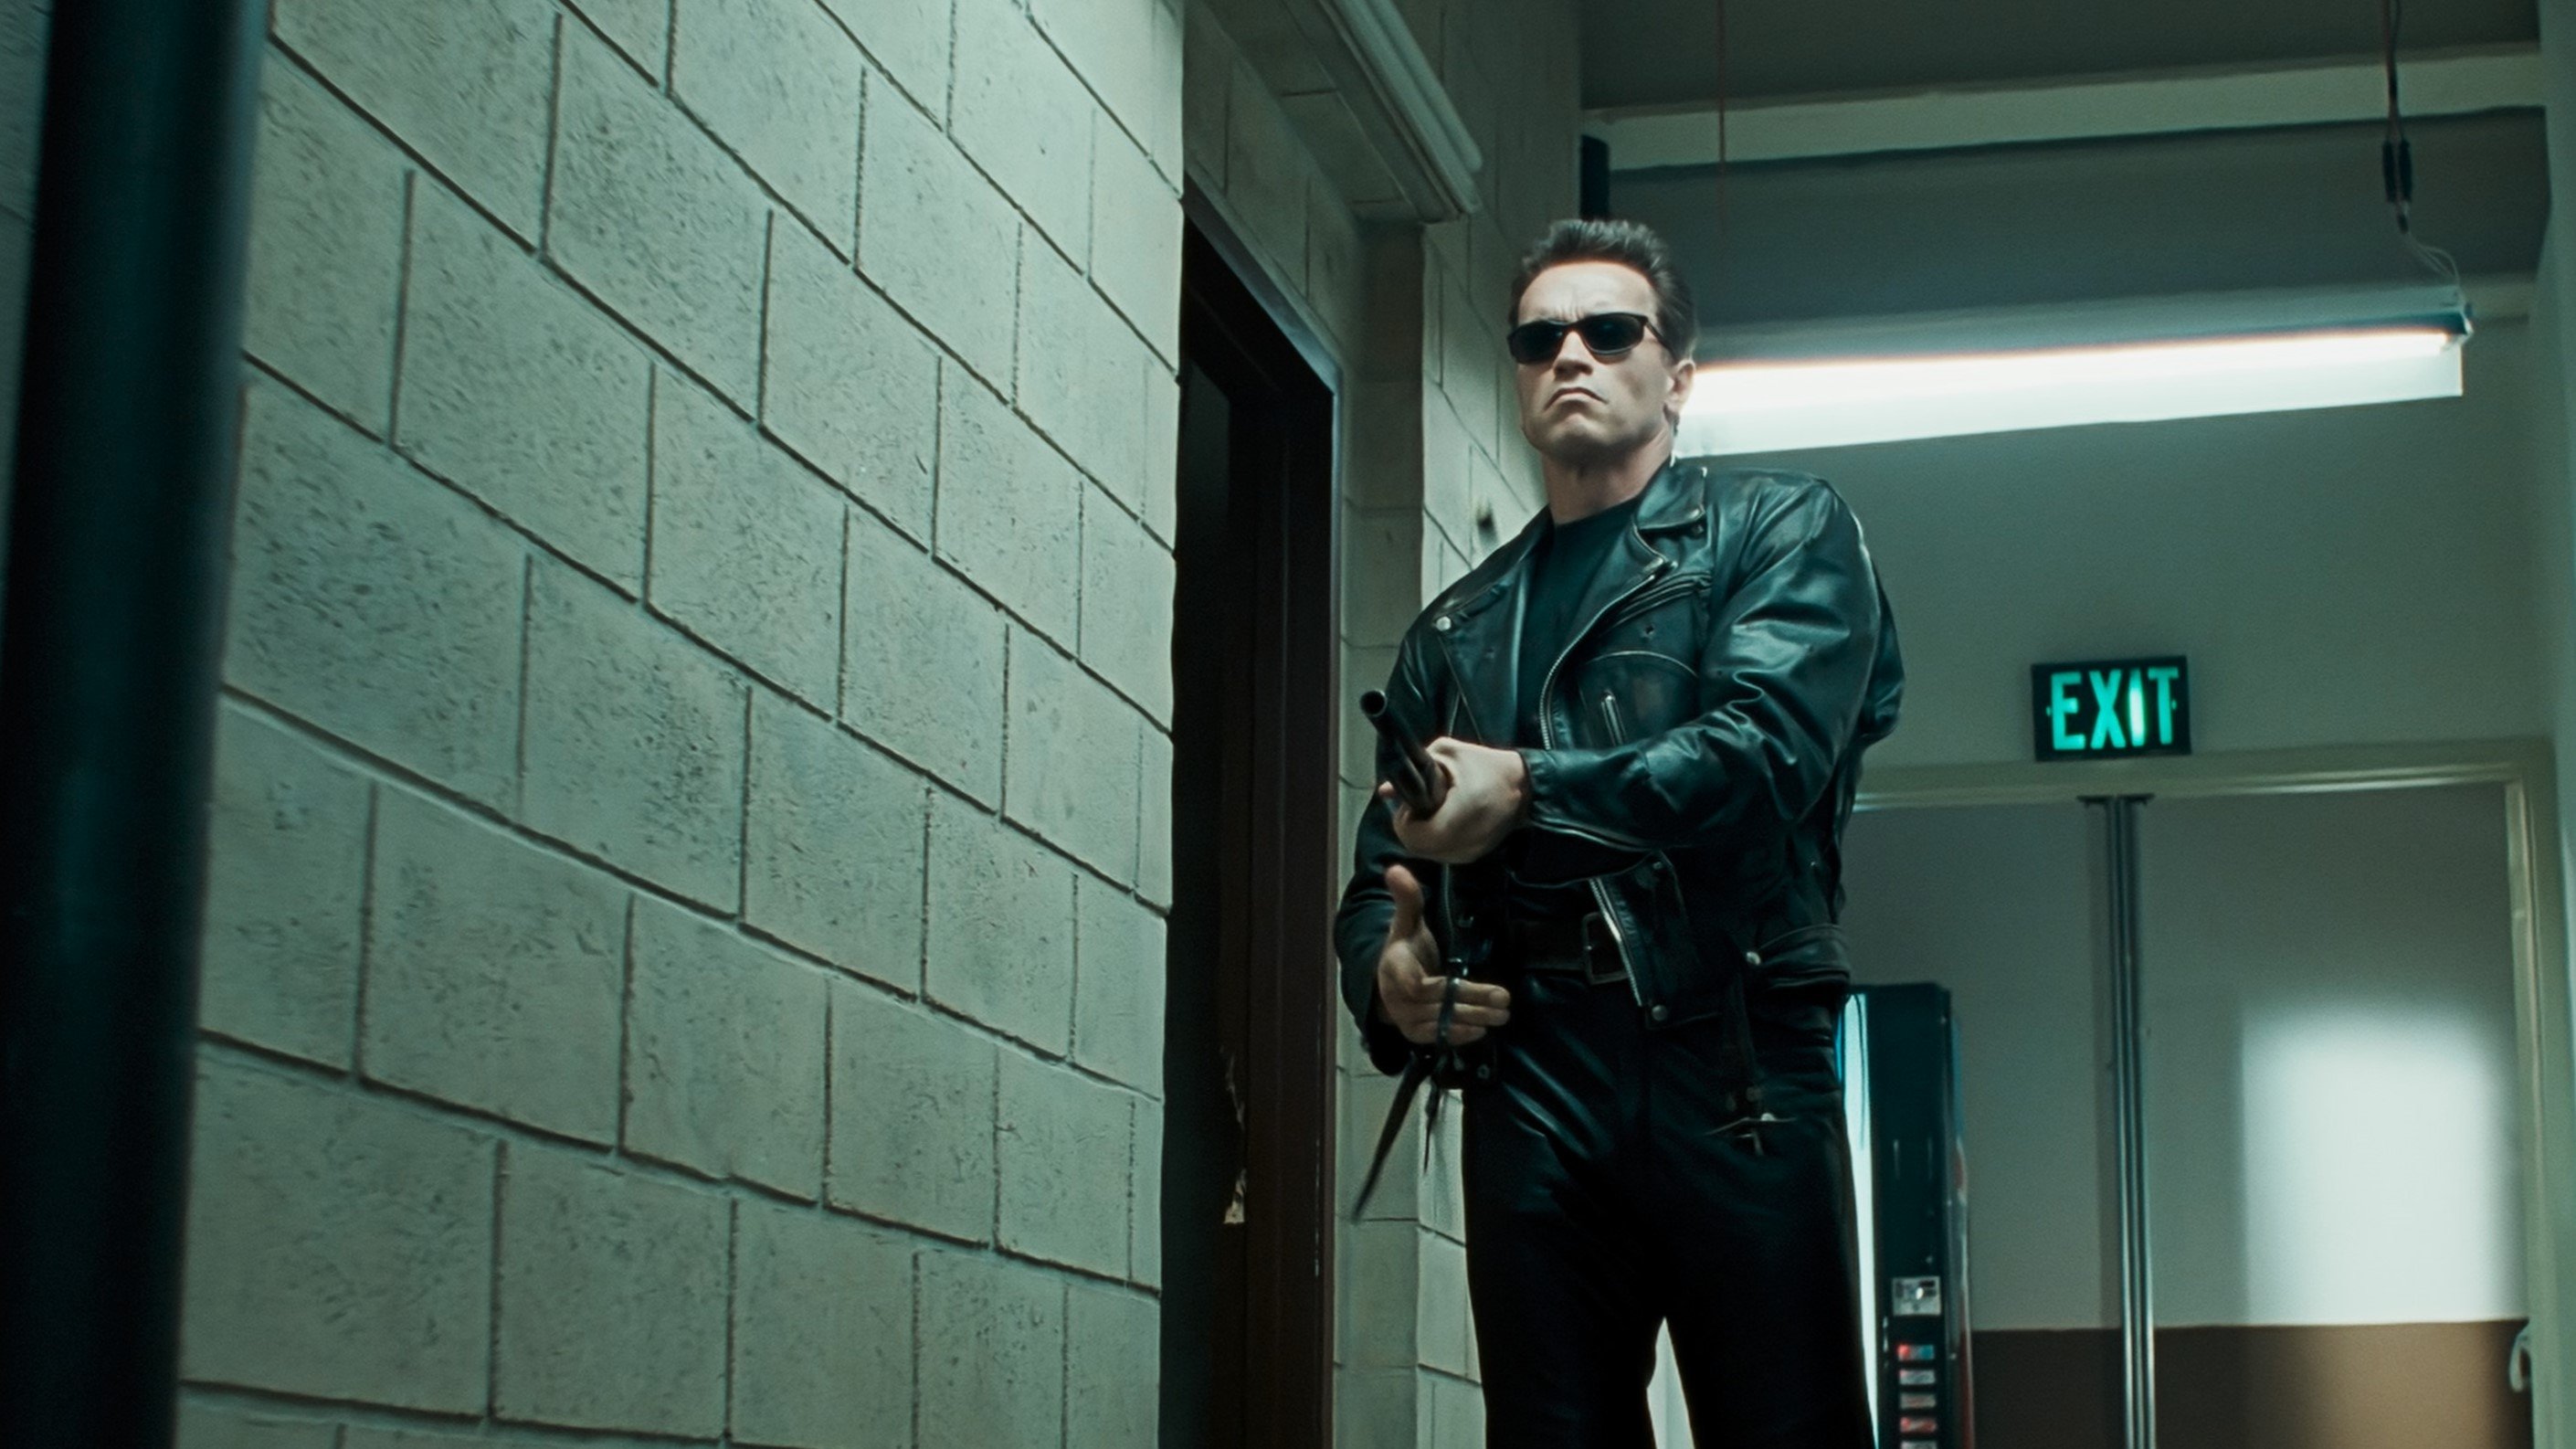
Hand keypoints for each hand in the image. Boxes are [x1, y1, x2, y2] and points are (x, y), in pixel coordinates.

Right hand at [1373, 863, 1510, 1046]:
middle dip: (1471, 1001)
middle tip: (1504, 999)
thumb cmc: (1405, 948)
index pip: (1414, 983)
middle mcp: (1396, 997)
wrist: (1388, 980)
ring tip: (1503, 1015)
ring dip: (1473, 1020)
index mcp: (1394, 968)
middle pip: (1437, 1003)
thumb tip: (1396, 868)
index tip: (1460, 984)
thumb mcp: (1406, 922)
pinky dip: (1460, 1035)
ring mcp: (1405, 1018)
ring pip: (1440, 1023)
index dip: (1437, 987)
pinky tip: (1483, 1030)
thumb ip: (1406, 898)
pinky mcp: (1415, 1034)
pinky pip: (1438, 1037)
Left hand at [1379, 737, 1528, 864]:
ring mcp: (1470, 853)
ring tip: (1435, 812)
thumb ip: (1415, 769)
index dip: (1405, 820)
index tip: (1413, 803)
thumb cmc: (1485, 765)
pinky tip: (1447, 821)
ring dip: (1422, 835)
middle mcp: (1464, 841)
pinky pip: (1443, 854)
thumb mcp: (1448, 753)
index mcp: (1458, 815)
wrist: (1524, 787)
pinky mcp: (1475, 857)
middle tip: (1421, 807)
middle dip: (1410, 827)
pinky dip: (1437, 841)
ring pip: (1428, 854)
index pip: (1413, 835)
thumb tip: (1384, 791)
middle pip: (1416, 847)